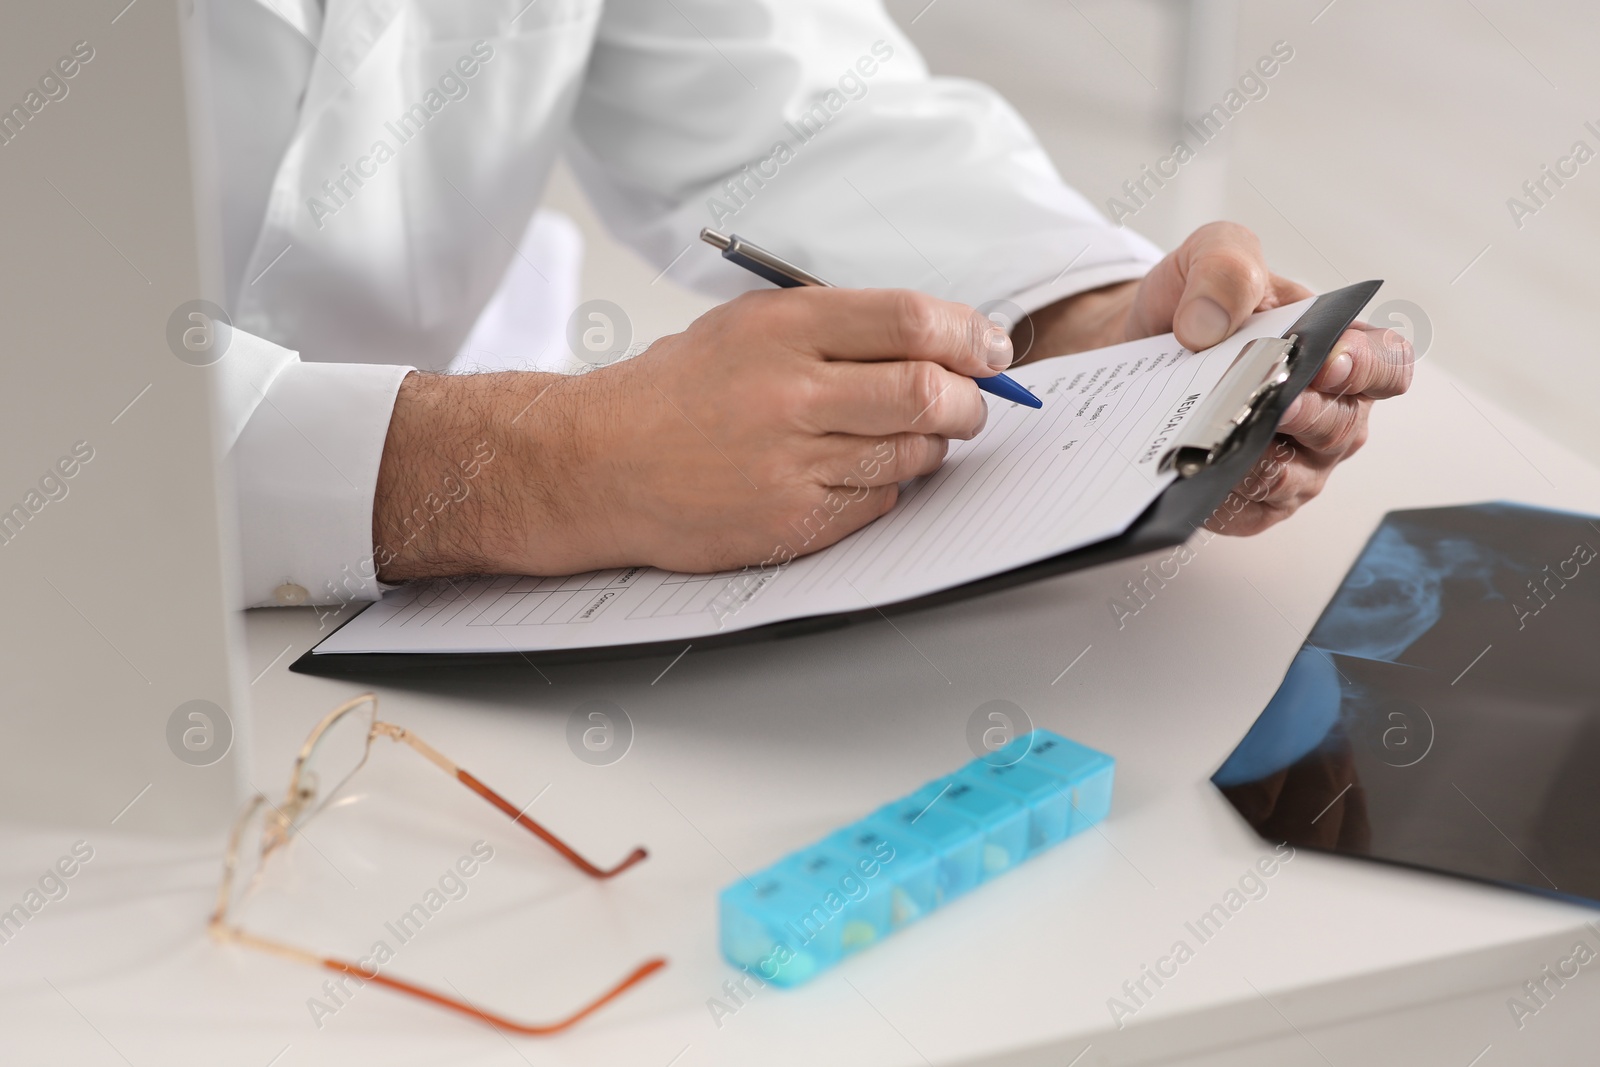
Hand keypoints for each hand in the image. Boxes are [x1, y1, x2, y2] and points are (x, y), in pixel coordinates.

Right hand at [373, 289, 1010, 578]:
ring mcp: (792, 463)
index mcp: (784, 328)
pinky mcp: (790, 521)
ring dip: (932, 448)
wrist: (597, 464)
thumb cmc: (671, 394)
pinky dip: (889, 490)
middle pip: (931, 393)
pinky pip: (879, 505)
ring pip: (913, 456)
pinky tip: (861, 474)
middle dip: (971, 402)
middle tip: (972, 403)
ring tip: (910, 437)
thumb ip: (834, 329)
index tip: (991, 350)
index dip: (972, 336)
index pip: (914, 321)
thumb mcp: (744, 327)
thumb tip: (934, 340)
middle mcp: (792, 392)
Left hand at [1022, 221, 1413, 534]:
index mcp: (1337, 346)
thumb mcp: (1207, 256)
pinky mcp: (1250, 499)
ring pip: (1298, 477)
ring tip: (1228, 443)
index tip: (1330, 360)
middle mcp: (1326, 410)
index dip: (1369, 367)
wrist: (1134, 345)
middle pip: (1343, 429)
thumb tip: (1209, 325)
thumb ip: (1225, 267)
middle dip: (1311, 417)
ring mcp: (1293, 460)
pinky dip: (1227, 496)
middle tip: (1277, 405)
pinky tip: (1200, 477)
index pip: (1387, 364)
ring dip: (1265, 462)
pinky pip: (1251, 509)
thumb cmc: (1192, 303)